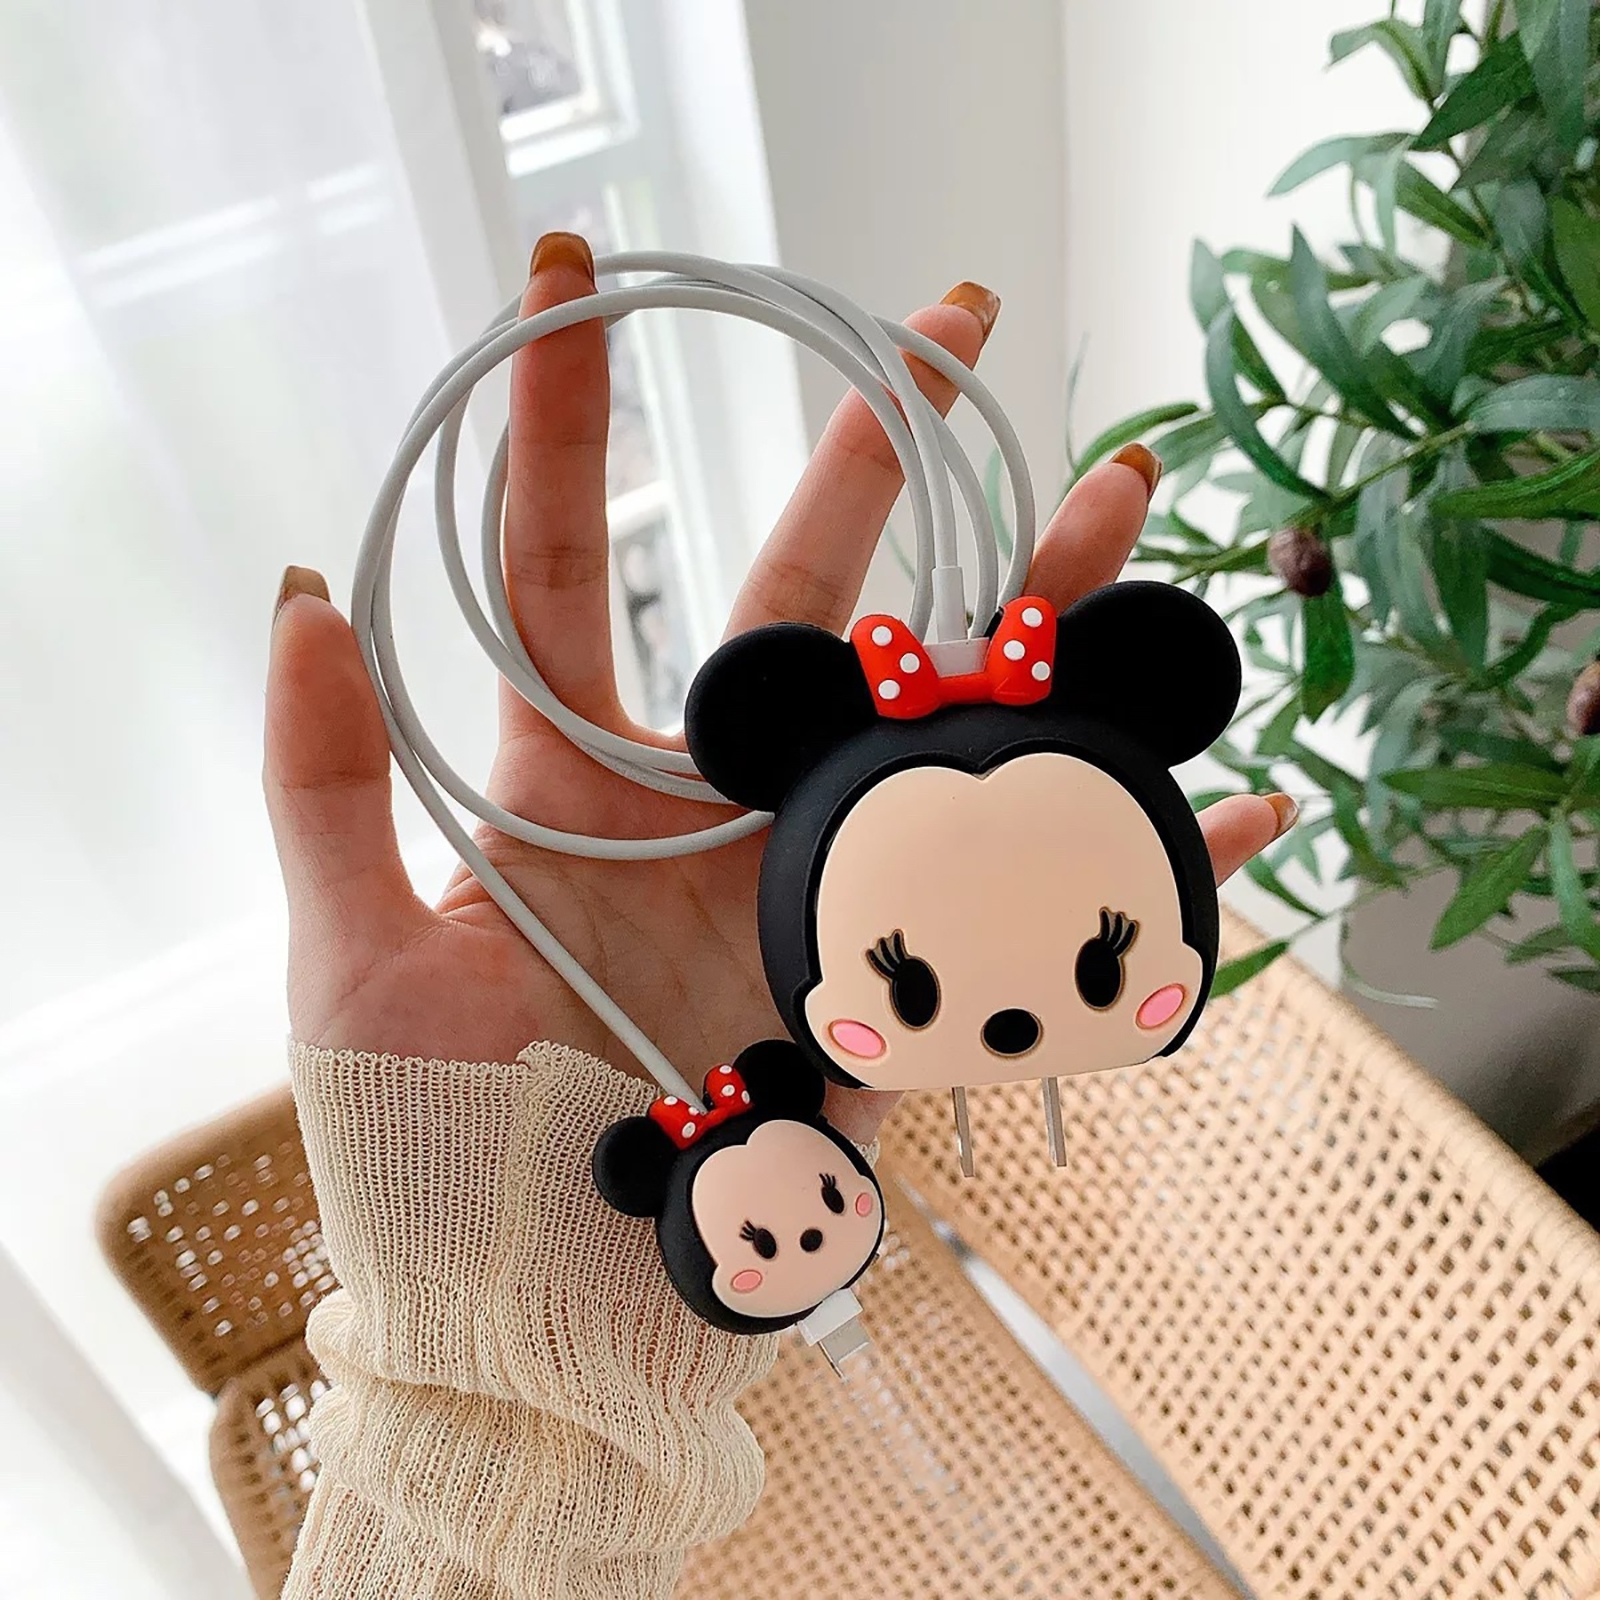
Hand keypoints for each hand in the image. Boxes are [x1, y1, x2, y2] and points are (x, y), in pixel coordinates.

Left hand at [265, 232, 1293, 1142]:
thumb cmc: (431, 1148)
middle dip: (885, 461)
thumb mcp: (351, 969)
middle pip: (816, 602)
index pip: (566, 563)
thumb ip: (326, 790)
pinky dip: (1144, 863)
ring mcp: (822, 882)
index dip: (559, 417)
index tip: (566, 266)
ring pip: (945, 713)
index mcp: (578, 782)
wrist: (545, 1309)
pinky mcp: (904, 980)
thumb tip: (304, 588)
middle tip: (959, 328)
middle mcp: (713, 804)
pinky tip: (1244, 804)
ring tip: (1126, 514)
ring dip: (1044, 616)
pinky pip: (1035, 904)